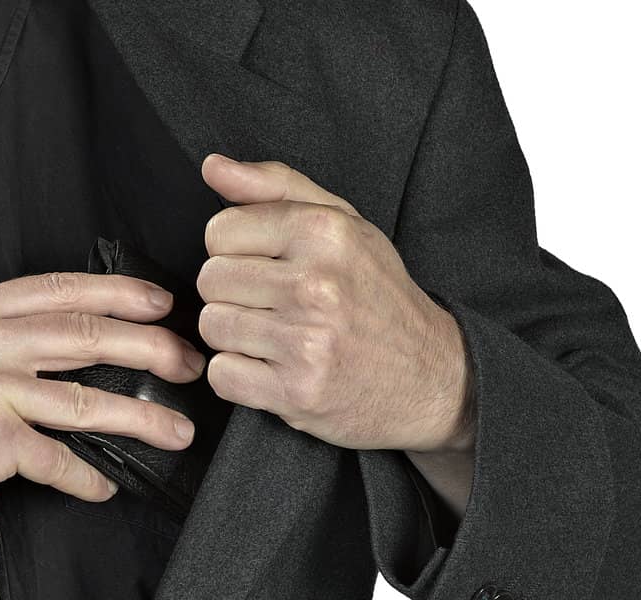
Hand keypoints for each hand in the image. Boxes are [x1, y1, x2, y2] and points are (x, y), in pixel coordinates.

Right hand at [0, 272, 208, 588]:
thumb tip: (53, 348)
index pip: (59, 291)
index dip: (121, 295)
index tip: (162, 304)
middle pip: (87, 336)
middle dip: (152, 349)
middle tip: (189, 364)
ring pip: (86, 399)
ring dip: (142, 418)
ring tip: (176, 431)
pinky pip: (58, 459)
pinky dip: (85, 478)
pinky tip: (102, 487)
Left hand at [196, 154, 473, 455]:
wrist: (429, 375)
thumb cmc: (377, 295)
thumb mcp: (342, 225)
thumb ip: (276, 187)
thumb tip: (213, 166)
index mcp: (325, 231)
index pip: (220, 231)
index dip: (233, 251)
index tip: (264, 266)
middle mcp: (316, 283)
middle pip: (211, 280)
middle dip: (231, 294)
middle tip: (270, 305)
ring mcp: (306, 341)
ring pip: (213, 327)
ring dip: (234, 336)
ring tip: (273, 337)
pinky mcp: (296, 391)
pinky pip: (222, 375)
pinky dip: (238, 376)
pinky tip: (271, 368)